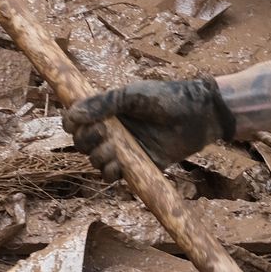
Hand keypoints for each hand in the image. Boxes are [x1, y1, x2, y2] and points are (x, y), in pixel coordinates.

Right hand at [62, 75, 236, 181]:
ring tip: (113, 150)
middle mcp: (113, 132)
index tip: (73, 125)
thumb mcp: (132, 96)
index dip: (72, 124)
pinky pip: (115, 175)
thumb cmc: (166, 98)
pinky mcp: (138, 165)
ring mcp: (125, 150)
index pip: (79, 121)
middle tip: (102, 133)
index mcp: (108, 112)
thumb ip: (103, 104)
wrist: (198, 115)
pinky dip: (111, 173)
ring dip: (98, 158)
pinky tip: (118, 165)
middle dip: (86, 141)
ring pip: (97, 161)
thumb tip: (73, 115)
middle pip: (84, 143)